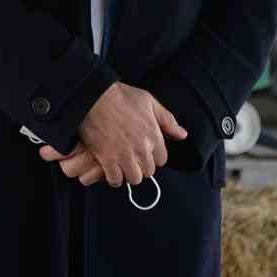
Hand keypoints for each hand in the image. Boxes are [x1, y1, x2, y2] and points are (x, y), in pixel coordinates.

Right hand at [39, 83, 185, 186]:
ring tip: (121, 165)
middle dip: (141, 166)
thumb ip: (168, 120)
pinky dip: (113, 177)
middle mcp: (142, 148)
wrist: (93, 96)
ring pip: (134, 178)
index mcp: (153, 135)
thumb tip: (183, 135)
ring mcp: (125, 155)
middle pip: (149, 171)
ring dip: (128, 174)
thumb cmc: (121, 96)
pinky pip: (115, 179)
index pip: (161, 160)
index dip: (152, 156)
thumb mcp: (149, 102)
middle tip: (131, 158)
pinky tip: (110, 169)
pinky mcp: (107, 159)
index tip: (143, 151)